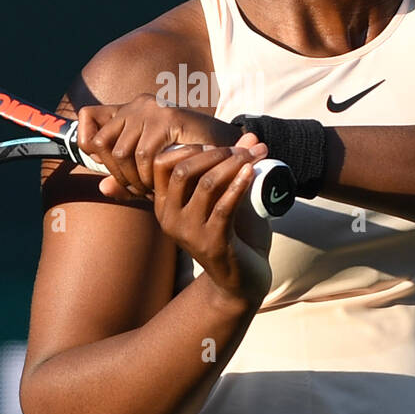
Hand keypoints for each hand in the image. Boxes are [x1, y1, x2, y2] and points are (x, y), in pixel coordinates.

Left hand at [77, 94, 265, 200]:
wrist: (226, 150)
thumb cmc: (188, 162)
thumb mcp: (152, 171)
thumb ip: (127, 177)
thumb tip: (102, 187)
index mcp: (129, 111)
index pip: (89, 118)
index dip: (88, 145)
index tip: (106, 168)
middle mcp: (137, 104)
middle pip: (102, 143)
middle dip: (116, 173)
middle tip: (136, 189)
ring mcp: (151, 109)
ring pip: (120, 152)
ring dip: (132, 178)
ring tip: (148, 190)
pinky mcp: (166, 118)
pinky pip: (143, 155)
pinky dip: (147, 176)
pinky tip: (157, 185)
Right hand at [150, 144, 272, 304]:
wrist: (242, 279)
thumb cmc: (234, 235)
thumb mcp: (229, 197)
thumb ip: (236, 167)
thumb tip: (251, 135)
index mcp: (165, 205)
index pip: (162, 163)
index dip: (190, 147)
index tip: (218, 146)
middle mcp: (170, 219)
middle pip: (182, 170)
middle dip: (215, 153)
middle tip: (242, 150)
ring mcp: (189, 233)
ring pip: (205, 184)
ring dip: (231, 165)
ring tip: (252, 158)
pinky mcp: (213, 244)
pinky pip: (224, 207)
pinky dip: (239, 185)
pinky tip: (252, 173)